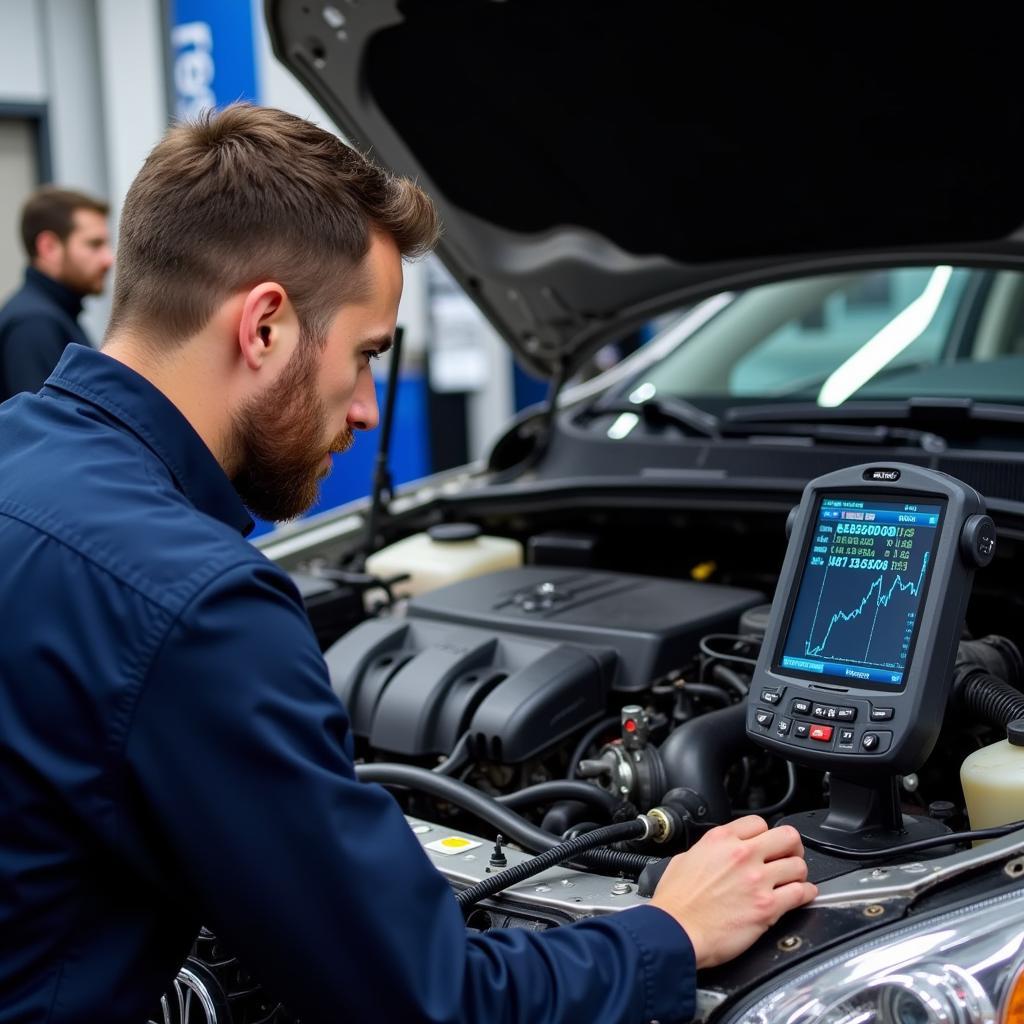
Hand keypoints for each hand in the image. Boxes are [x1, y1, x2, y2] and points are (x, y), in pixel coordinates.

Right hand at [650, 816, 816, 967]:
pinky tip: (803, 895)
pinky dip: (806, 894)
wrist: (676, 931)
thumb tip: (716, 855)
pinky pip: (801, 893)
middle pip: (787, 837)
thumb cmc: (676, 902)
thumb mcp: (685, 859)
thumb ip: (708, 851)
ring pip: (798, 865)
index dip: (765, 834)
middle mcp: (742, 855)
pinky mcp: (767, 907)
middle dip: (791, 847)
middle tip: (789, 857)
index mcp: (721, 840)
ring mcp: (758, 880)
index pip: (759, 823)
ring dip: (798, 873)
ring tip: (794, 880)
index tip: (766, 845)